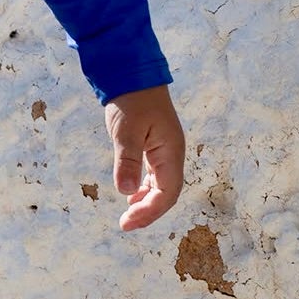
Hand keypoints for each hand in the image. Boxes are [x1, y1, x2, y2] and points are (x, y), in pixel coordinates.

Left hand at [105, 84, 184, 230]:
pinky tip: (131, 195)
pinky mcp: (155, 146)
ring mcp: (165, 150)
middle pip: (166, 193)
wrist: (133, 74)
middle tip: (126, 224)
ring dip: (146, 202)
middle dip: (148, 212)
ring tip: (128, 215)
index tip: (128, 221)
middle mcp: (172, 154)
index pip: (167, 192)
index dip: (150, 211)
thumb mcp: (127, 131)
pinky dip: (144, 189)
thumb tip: (126, 191)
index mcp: (170, 152)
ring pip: (161, 186)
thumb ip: (127, 160)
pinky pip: (155, 175)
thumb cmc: (131, 100)